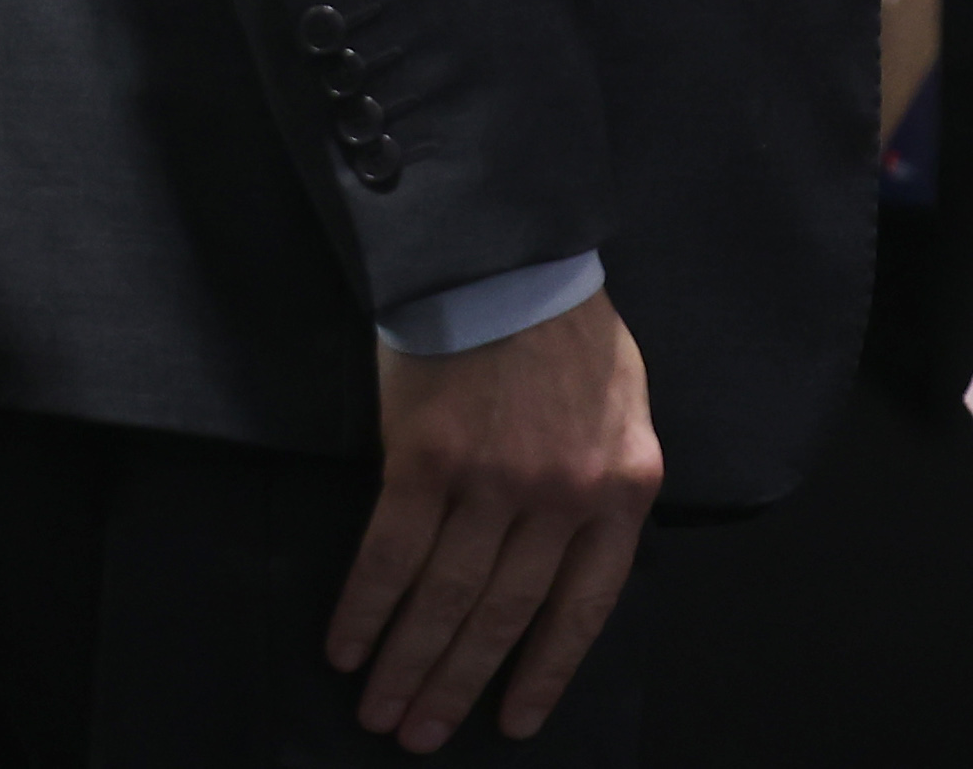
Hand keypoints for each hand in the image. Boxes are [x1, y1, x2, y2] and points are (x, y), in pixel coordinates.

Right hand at [335, 290, 663, 750]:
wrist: (507, 252)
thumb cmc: (566, 326)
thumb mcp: (624, 404)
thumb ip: (606, 483)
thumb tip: (570, 562)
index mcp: (624, 485)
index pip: (584, 606)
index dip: (545, 671)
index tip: (514, 721)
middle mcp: (564, 493)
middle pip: (504, 616)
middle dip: (458, 685)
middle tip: (420, 735)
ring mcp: (494, 479)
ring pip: (446, 598)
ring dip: (408, 665)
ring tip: (382, 711)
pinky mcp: (426, 459)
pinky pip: (391, 555)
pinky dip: (365, 610)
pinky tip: (347, 648)